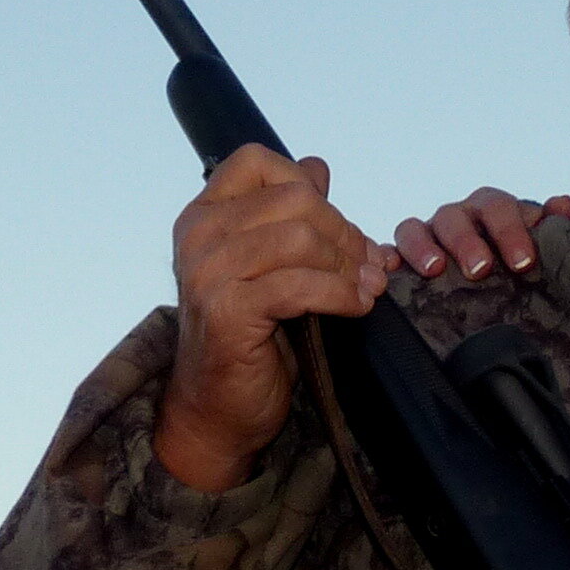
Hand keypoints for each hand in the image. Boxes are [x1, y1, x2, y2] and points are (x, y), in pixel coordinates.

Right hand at [158, 150, 395, 490]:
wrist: (218, 408)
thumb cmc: (248, 338)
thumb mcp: (268, 267)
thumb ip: (287, 217)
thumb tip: (317, 167)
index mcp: (203, 215)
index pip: (258, 161)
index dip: (307, 184)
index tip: (337, 226)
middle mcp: (198, 235)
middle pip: (293, 200)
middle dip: (344, 232)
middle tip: (371, 264)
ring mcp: (208, 272)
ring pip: (300, 239)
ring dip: (348, 264)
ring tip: (369, 287)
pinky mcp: (227, 309)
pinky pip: (299, 285)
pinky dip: (340, 294)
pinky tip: (357, 306)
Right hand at [392, 187, 569, 281]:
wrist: (495, 291)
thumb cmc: (515, 264)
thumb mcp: (541, 247)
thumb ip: (556, 227)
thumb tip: (562, 207)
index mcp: (490, 212)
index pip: (497, 207)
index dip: (509, 230)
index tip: (523, 262)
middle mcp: (455, 219)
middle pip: (453, 216)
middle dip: (466, 241)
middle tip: (481, 270)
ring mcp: (424, 238)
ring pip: (413, 228)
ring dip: (422, 246)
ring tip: (435, 270)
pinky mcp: (398, 260)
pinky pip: (386, 253)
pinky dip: (386, 258)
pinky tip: (389, 272)